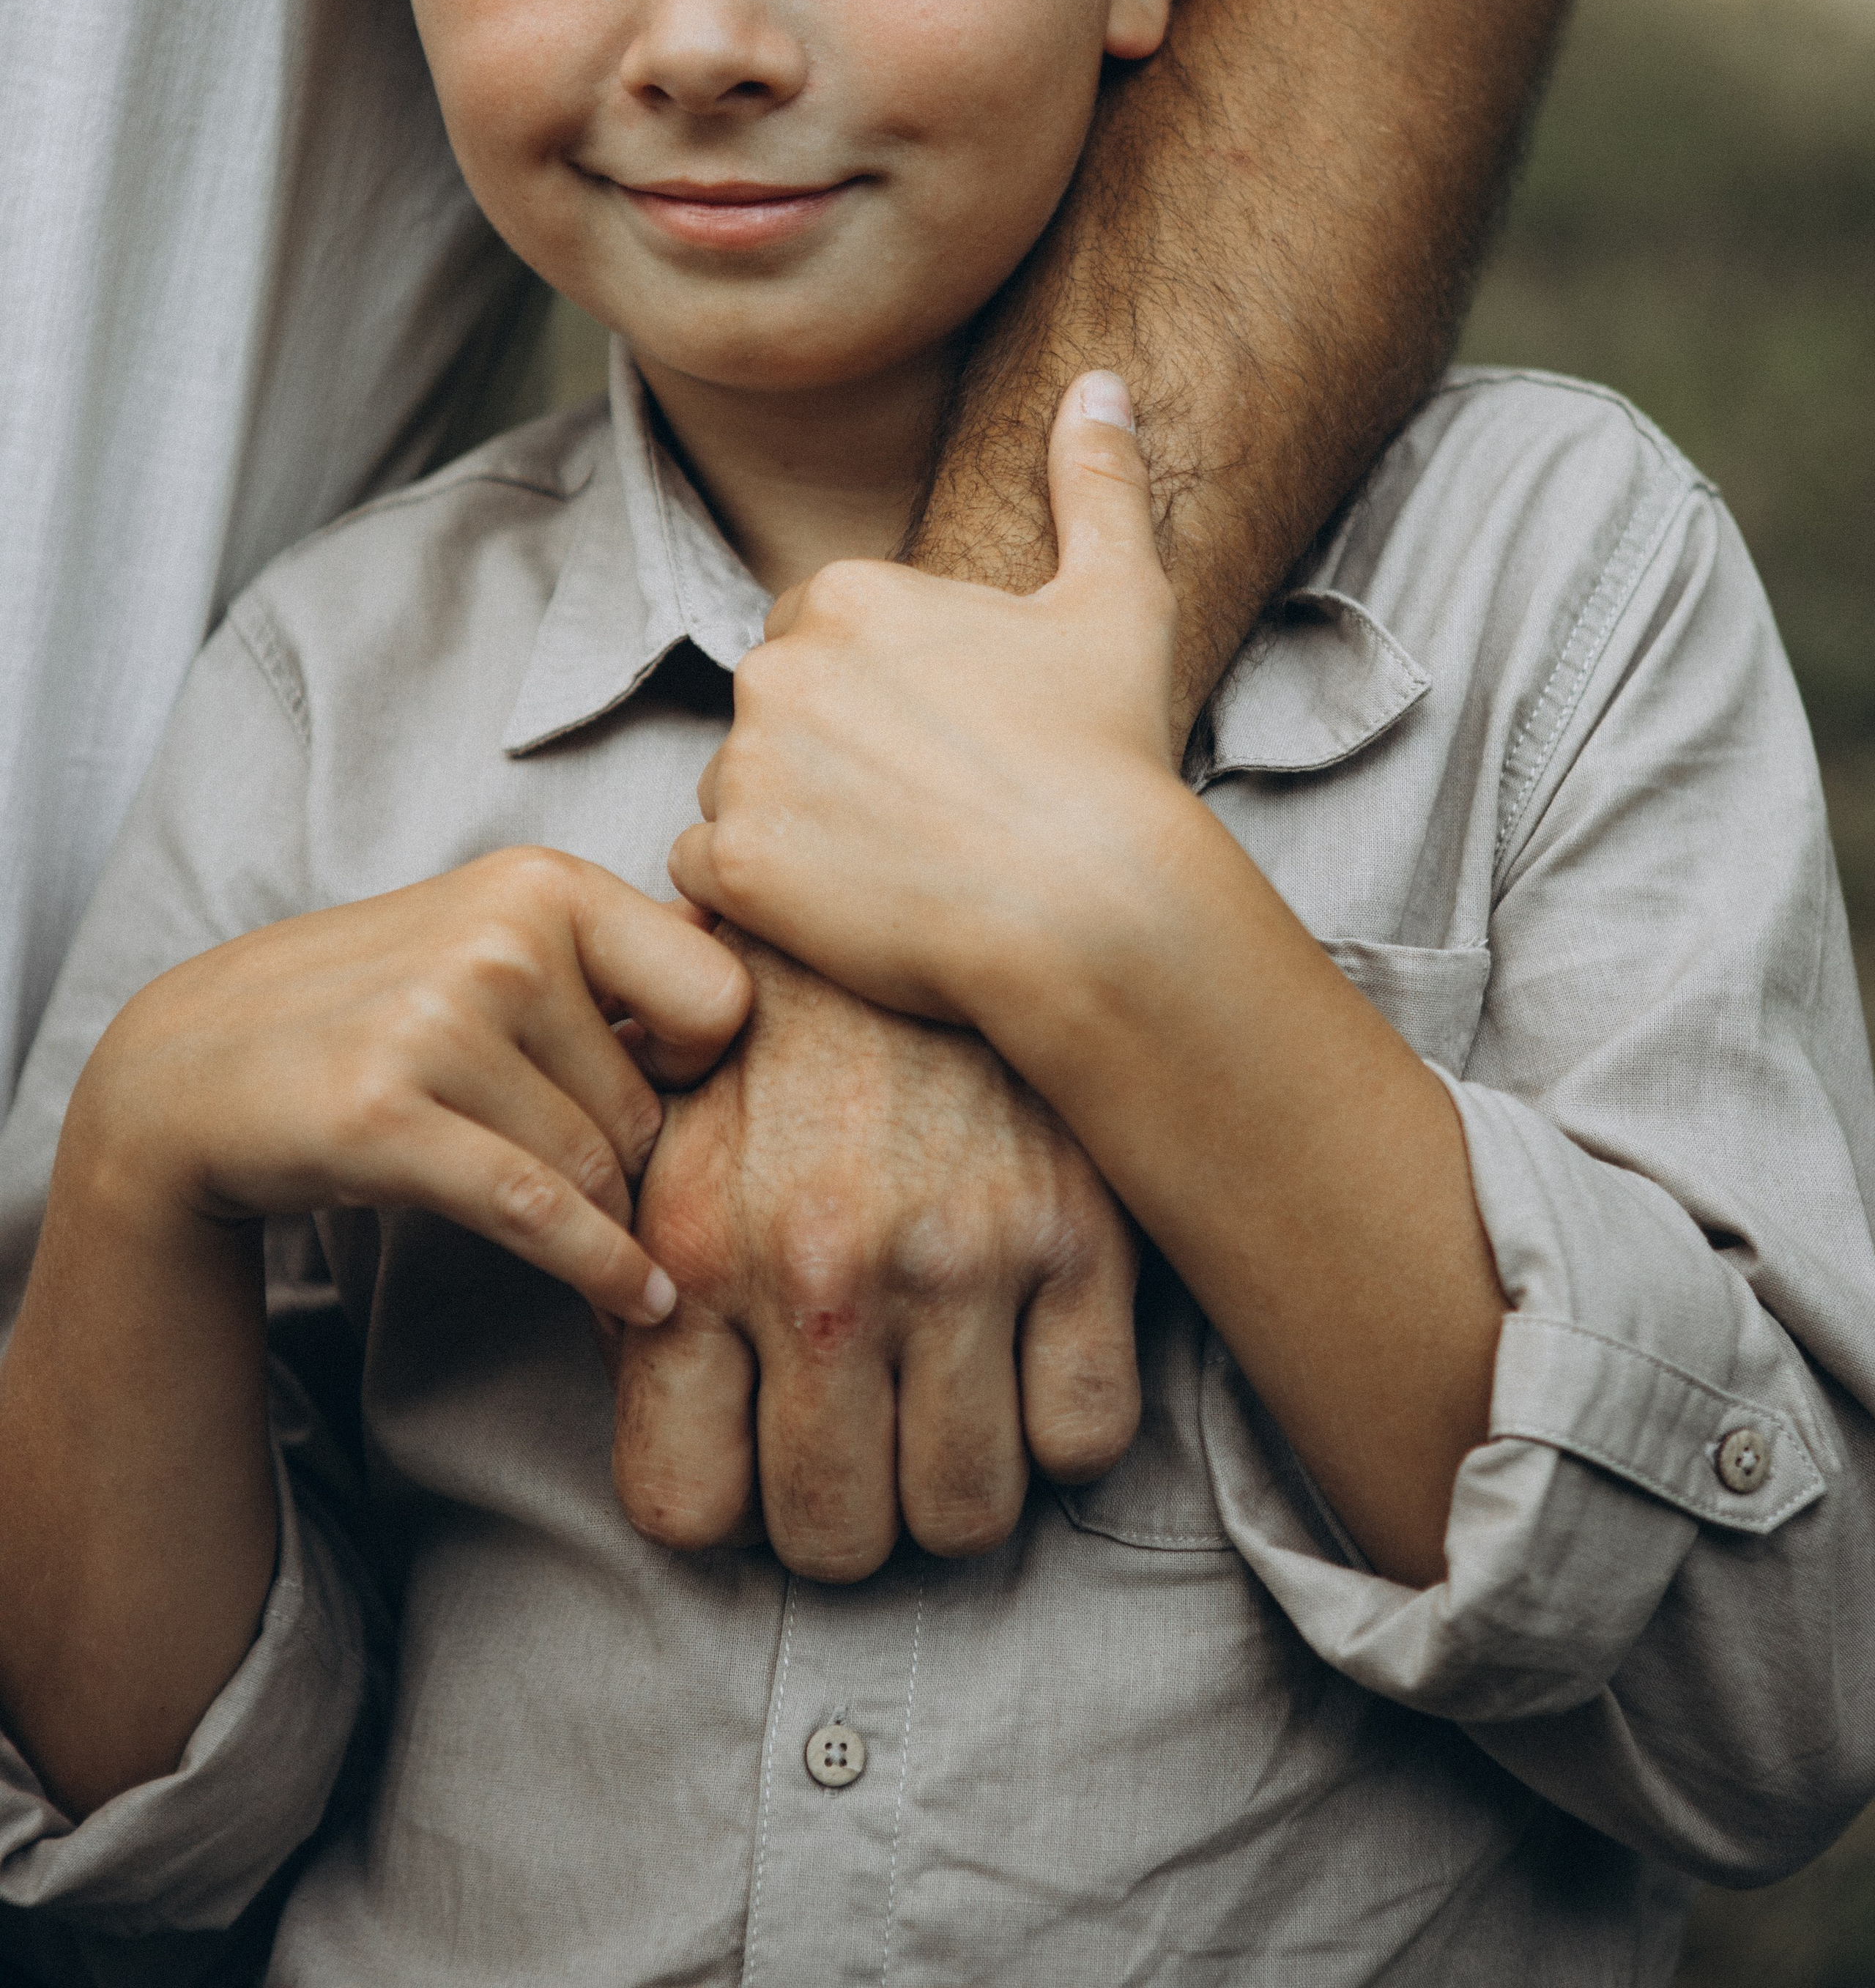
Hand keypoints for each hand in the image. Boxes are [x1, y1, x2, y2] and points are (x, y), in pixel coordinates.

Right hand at [77, 848, 749, 1324]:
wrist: (196, 1069)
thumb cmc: (378, 1009)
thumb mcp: (496, 940)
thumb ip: (619, 957)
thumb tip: (767, 978)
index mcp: (543, 885)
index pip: (718, 993)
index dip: (704, 1060)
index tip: (665, 1085)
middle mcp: (499, 939)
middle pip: (649, 1102)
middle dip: (629, 1154)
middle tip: (571, 1163)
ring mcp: (439, 1024)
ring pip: (599, 1167)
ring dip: (599, 1216)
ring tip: (567, 1217)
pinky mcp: (387, 1118)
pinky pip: (541, 1214)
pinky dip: (604, 1270)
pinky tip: (641, 1300)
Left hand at [606, 931, 1140, 1581]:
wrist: (935, 869)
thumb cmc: (787, 1008)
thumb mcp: (668, 1120)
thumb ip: (641, 1265)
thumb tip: (655, 1401)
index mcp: (700, 1246)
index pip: (688, 1512)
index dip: (726, 1499)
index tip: (752, 1450)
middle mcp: (825, 1270)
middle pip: (834, 1540)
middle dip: (840, 1513)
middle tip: (854, 1438)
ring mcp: (964, 1258)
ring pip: (965, 1516)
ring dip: (950, 1484)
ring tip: (938, 1404)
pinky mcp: (1083, 1234)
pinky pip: (1085, 1437)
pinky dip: (1058, 1424)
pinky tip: (1025, 1356)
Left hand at [670, 374, 1179, 1035]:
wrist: (1094, 909)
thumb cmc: (1109, 755)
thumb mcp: (1118, 600)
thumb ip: (1097, 483)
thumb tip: (1101, 385)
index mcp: (847, 593)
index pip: (816, 632)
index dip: (878, 691)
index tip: (943, 739)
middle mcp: (775, 668)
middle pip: (774, 708)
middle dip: (828, 751)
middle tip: (924, 803)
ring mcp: (747, 768)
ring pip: (738, 786)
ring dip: (792, 821)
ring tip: (894, 857)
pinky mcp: (733, 866)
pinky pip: (708, 870)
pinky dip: (757, 893)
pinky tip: (845, 902)